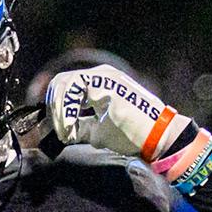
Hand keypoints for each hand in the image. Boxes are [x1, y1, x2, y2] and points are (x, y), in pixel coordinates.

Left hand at [45, 64, 211, 190]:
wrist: (157, 136)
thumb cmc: (131, 134)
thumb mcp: (96, 130)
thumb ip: (78, 124)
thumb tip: (59, 130)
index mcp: (98, 84)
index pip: (65, 87)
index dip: (55, 109)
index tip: (60, 131)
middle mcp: (100, 75)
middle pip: (61, 82)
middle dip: (54, 109)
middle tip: (60, 132)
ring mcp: (104, 77)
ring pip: (65, 84)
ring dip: (60, 112)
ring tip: (68, 133)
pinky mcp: (106, 84)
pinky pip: (75, 90)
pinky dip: (67, 112)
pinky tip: (73, 130)